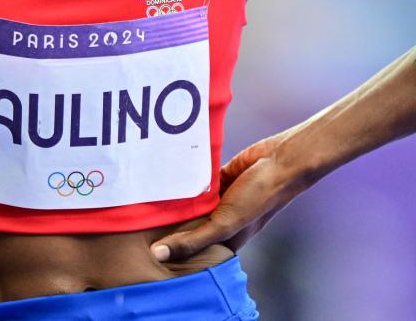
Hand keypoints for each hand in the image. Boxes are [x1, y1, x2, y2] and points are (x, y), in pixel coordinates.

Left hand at [151, 132, 307, 261]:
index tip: (146, 252)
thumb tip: (158, 255)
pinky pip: (197, 182)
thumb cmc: (260, 198)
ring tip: (143, 202)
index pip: (195, 251)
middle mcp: (222, 221)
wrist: (279, 160)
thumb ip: (193, 240)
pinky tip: (165, 181)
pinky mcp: (219, 178)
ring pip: (192, 203)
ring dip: (176, 201)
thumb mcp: (224, 223)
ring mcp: (220, 200)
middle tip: (137, 225)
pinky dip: (186, 181)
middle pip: (190, 226)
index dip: (174, 252)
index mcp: (227, 240)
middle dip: (170, 225)